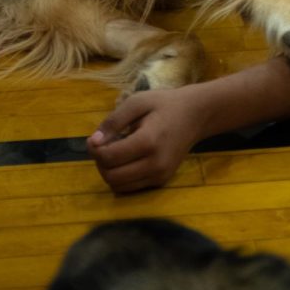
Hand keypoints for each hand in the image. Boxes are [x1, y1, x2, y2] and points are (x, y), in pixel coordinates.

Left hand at [88, 87, 206, 192]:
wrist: (195, 116)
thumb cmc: (164, 104)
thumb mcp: (137, 102)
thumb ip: (113, 121)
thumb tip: (94, 141)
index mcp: (148, 141)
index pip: (109, 157)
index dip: (94, 149)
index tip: (93, 138)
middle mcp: (155, 164)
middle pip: (111, 176)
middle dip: (99, 163)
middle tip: (102, 146)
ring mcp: (160, 175)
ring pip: (119, 186)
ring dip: (109, 172)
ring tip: (114, 153)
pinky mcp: (162, 181)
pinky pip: (131, 187)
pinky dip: (122, 177)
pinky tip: (126, 159)